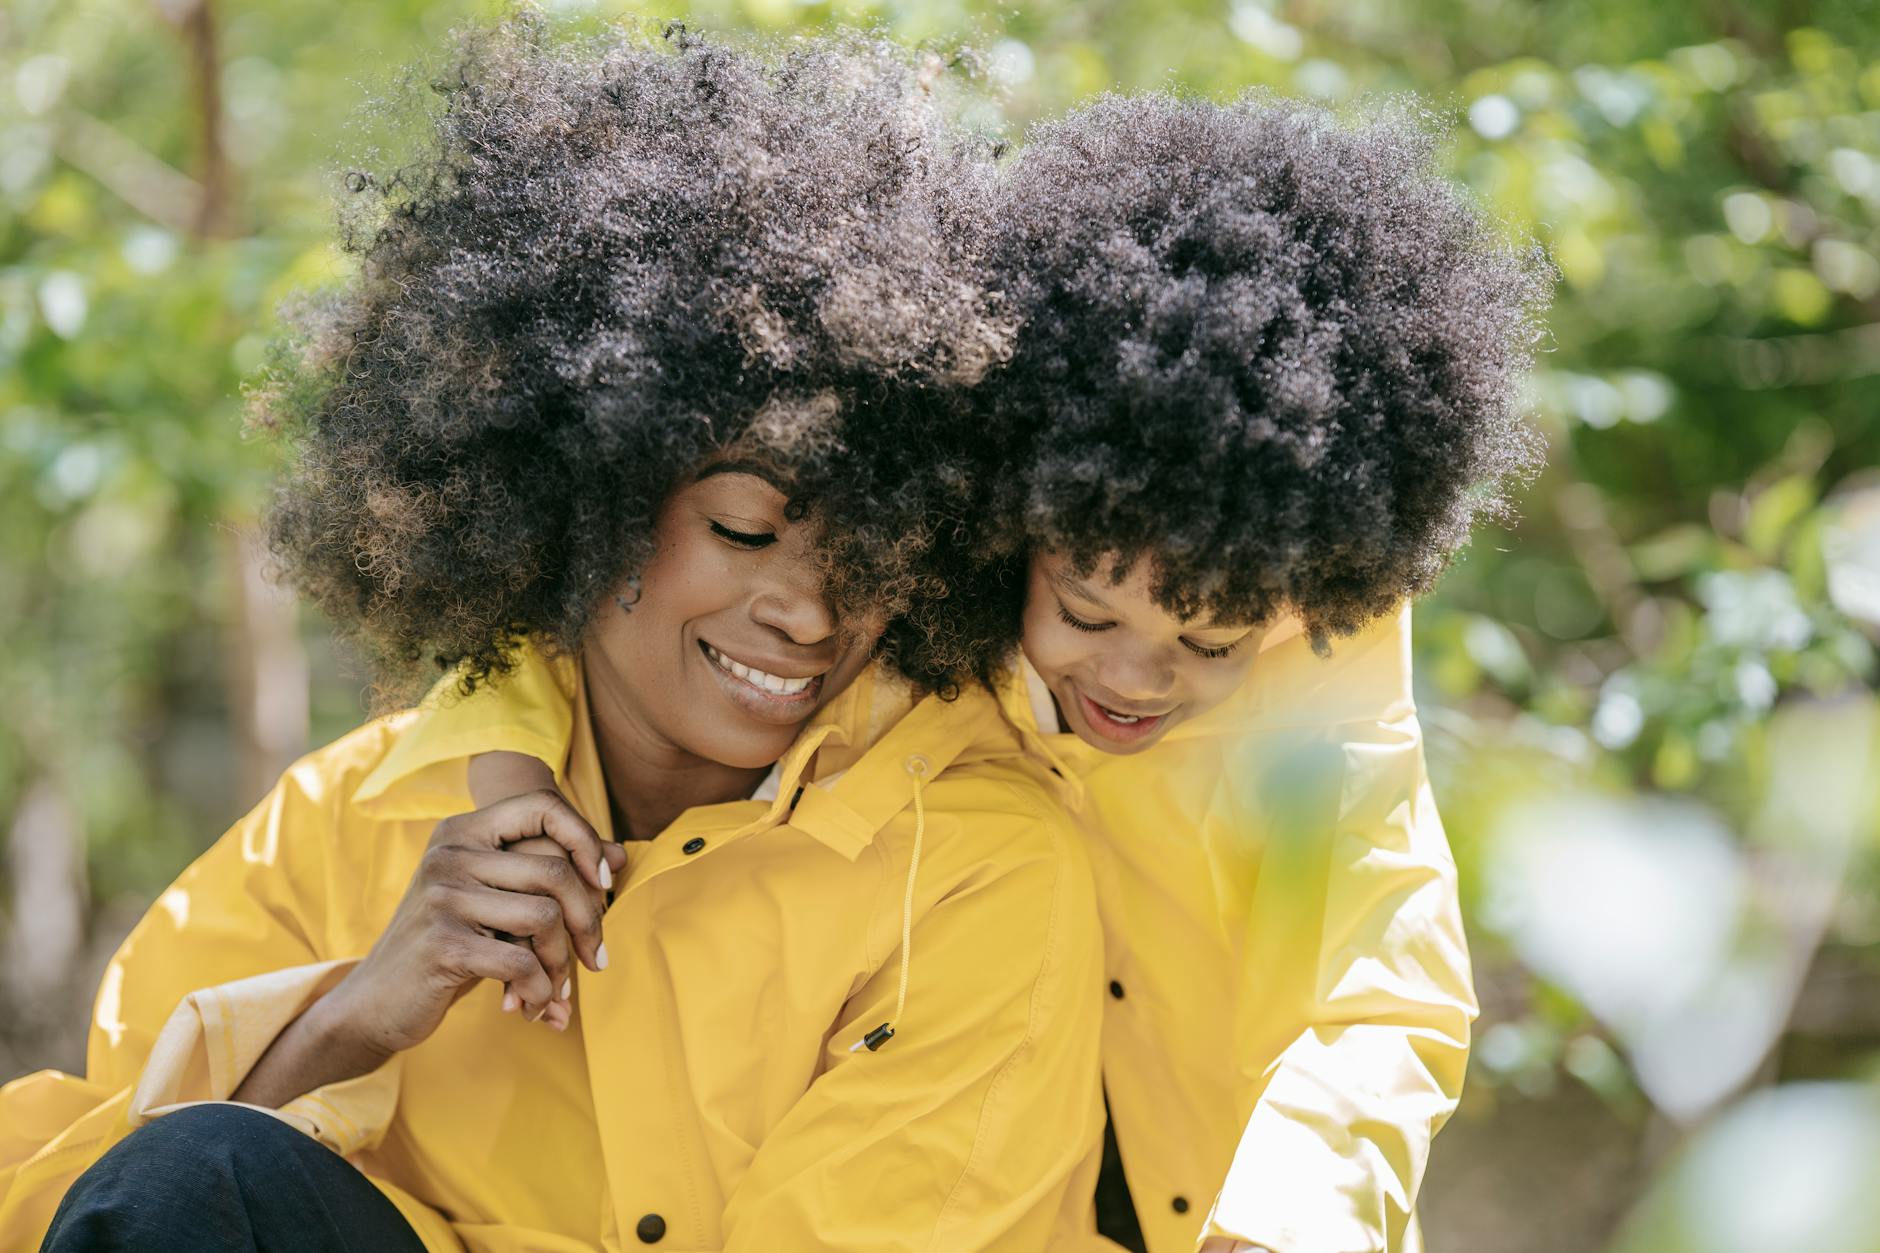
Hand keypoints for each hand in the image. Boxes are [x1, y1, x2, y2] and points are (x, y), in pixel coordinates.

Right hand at [323, 790, 626, 1058]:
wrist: (376, 1002)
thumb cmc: (450, 945)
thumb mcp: (495, 902)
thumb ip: (548, 874)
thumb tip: (621, 855)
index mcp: (463, 831)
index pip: (543, 806)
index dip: (585, 839)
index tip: (603, 883)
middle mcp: (449, 854)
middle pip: (556, 870)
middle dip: (589, 921)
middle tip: (595, 959)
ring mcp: (442, 896)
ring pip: (545, 917)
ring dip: (562, 964)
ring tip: (558, 990)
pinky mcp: (442, 944)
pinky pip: (522, 963)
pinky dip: (540, 990)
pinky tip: (534, 1007)